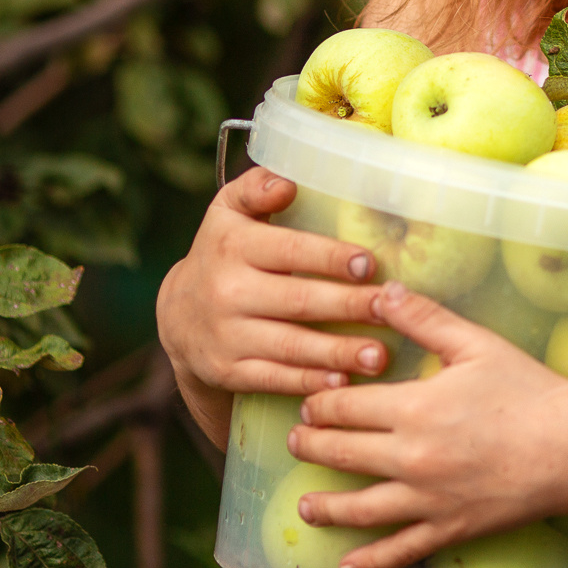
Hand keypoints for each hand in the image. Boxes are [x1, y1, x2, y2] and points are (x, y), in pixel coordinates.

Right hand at [156, 167, 392, 425]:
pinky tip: (341, 383)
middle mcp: (226, 290)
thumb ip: (257, 188)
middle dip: (349, 305)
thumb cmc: (224, 250)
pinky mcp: (227, 370)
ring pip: (290, 345)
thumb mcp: (228, 210)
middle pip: (298, 300)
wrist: (177, 315)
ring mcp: (226, 334)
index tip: (369, 264)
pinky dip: (307, 382)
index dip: (329, 258)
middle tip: (390, 308)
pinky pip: (272, 378)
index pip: (288, 250)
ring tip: (379, 354)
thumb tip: (288, 184)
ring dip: (338, 352)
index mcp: (232, 245)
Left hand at [285, 281, 567, 567]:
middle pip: (342, 453)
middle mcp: (410, 458)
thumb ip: (424, 317)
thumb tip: (381, 291)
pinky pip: (400, 551)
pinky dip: (369, 562)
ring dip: (325, 506)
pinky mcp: (449, 529)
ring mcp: (427, 500)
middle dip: (312, 445)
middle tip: (297, 440)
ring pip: (359, 509)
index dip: (320, 402)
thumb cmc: (529, 389)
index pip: (345, 406)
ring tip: (304, 505)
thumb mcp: (475, 343)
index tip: (309, 399)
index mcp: (412, 408)